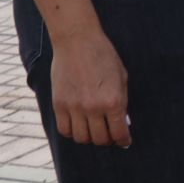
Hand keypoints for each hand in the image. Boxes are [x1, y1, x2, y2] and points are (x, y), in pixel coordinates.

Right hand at [50, 28, 131, 146]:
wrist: (77, 40)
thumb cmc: (103, 56)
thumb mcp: (121, 77)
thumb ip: (122, 101)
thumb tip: (122, 122)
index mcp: (113, 100)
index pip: (119, 133)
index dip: (123, 140)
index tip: (124, 142)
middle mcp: (93, 107)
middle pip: (99, 139)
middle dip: (107, 140)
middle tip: (109, 135)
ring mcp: (74, 107)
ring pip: (81, 138)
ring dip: (89, 138)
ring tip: (93, 131)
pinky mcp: (59, 104)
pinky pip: (64, 130)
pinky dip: (72, 132)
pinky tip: (78, 125)